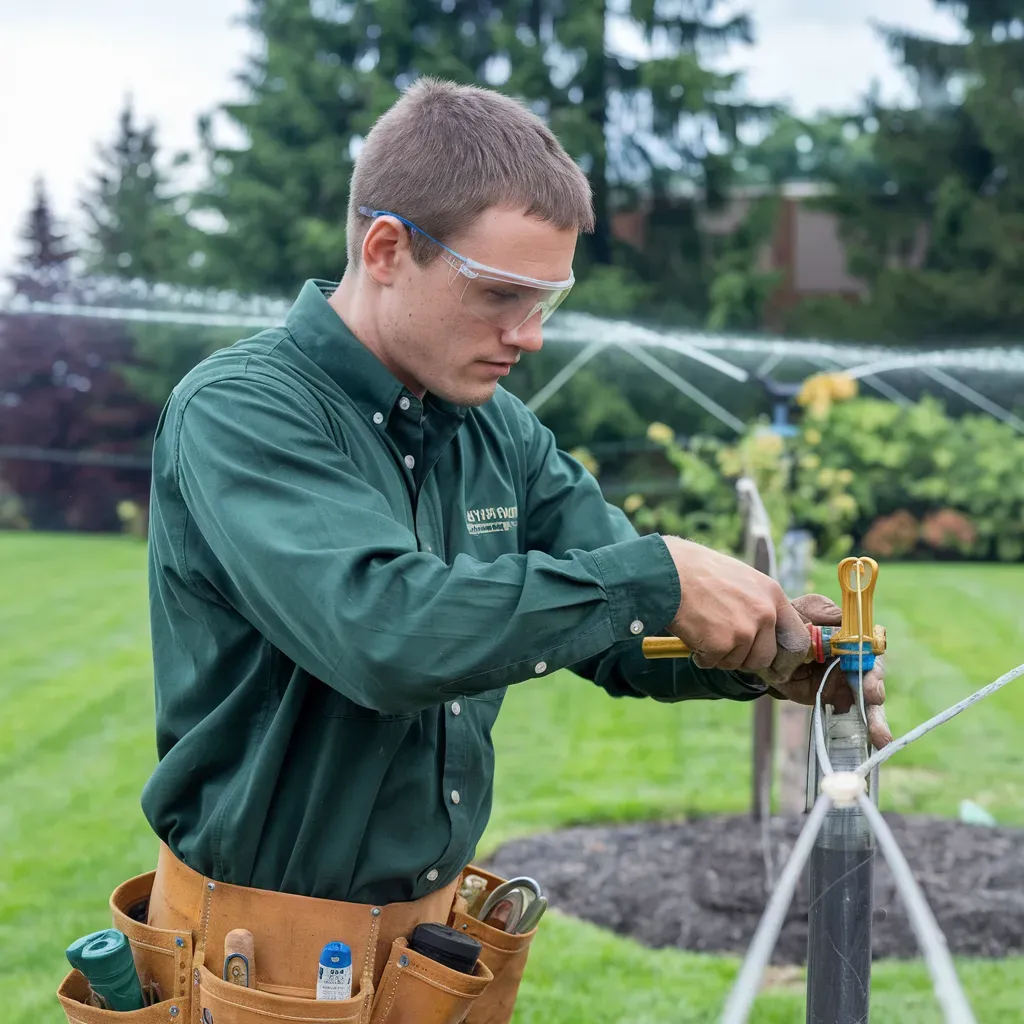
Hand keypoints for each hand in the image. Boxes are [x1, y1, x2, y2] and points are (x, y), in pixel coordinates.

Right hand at [661, 537, 810, 679]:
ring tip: (703, 631)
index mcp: (773, 595)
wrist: (668, 572)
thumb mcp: (742, 579)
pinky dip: (700, 656)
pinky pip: (712, 662)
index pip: (796, 637)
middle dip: (744, 657)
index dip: (785, 655)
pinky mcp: (721, 645)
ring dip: (719, 655)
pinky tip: (692, 634)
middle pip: (764, 657)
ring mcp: (744, 631)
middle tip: (725, 646)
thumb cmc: (699, 571)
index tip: (775, 663)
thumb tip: (766, 634)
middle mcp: (765, 614)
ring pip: (736, 662)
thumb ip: (758, 604)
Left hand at [758, 593, 892, 749]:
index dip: (872, 662)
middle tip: (872, 698)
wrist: (768, 647)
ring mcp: (847, 683)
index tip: (869, 674)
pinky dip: (862, 729)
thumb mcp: (806, 610)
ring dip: (874, 717)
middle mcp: (856, 662)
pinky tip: (874, 741)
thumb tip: (843, 623)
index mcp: (853, 638)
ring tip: (880, 735)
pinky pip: (850, 715)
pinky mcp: (834, 699)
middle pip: (873, 678)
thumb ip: (824, 614)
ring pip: (867, 701)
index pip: (872, 650)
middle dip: (874, 690)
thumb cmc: (792, 622)